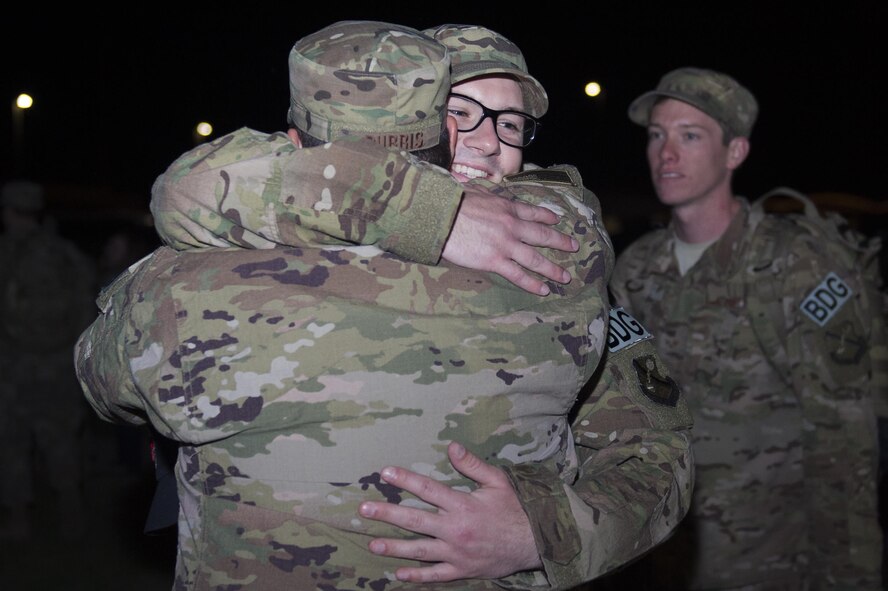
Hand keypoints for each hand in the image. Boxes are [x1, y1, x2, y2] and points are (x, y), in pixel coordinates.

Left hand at [358, 441, 541, 582]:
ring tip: (372, 544)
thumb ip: (473, 465)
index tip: (384, 472)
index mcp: (463, 505)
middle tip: (363, 510)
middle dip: (386, 514)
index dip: (404, 479)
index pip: (427, 489)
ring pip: (419, 551)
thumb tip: (452, 446)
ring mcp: (457, 553)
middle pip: (414, 520)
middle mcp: (455, 530)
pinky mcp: (462, 570)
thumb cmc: (515, 509)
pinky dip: (416, 576)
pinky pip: (435, 576)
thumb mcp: (498, 482)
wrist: (535, 543)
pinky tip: (398, 573)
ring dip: (394, 548)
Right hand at [442, 188, 577, 295]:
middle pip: (542, 235)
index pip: (533, 212)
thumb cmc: (453, 201)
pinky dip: (532, 283)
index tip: (557, 220)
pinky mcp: (495, 261)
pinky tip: (543, 290)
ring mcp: (506, 245)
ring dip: (553, 269)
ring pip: (536, 259)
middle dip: (560, 241)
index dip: (547, 217)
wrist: (441, 216)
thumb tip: (480, 190)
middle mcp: (512, 225)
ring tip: (565, 277)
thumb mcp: (474, 190)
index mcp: (507, 207)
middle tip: (574, 247)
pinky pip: (518, 275)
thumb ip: (484, 193)